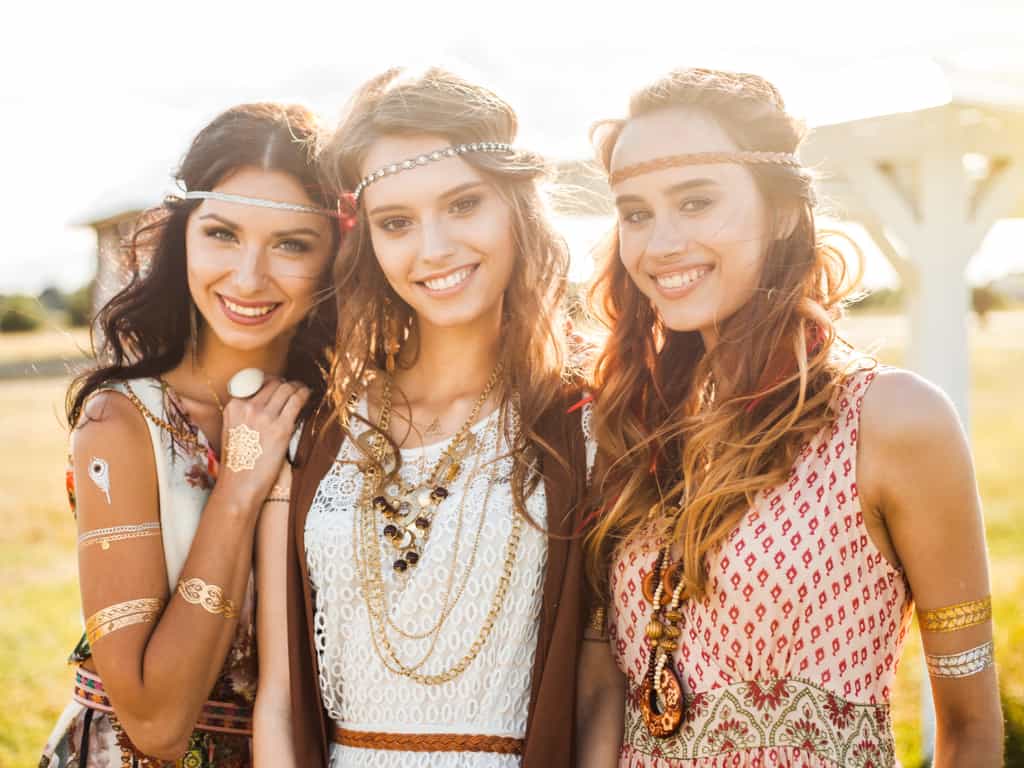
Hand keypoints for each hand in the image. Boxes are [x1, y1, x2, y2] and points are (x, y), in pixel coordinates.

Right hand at [215, 379, 308, 509]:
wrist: (239, 486)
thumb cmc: (238, 463)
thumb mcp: (233, 431)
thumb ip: (245, 414)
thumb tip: (267, 402)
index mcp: (233, 406)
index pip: (257, 383)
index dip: (271, 383)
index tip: (280, 385)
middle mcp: (247, 407)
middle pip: (274, 384)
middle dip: (286, 384)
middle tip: (295, 387)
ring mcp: (264, 416)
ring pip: (287, 389)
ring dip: (297, 387)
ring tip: (303, 390)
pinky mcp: (281, 428)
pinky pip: (297, 401)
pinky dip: (304, 394)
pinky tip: (308, 395)